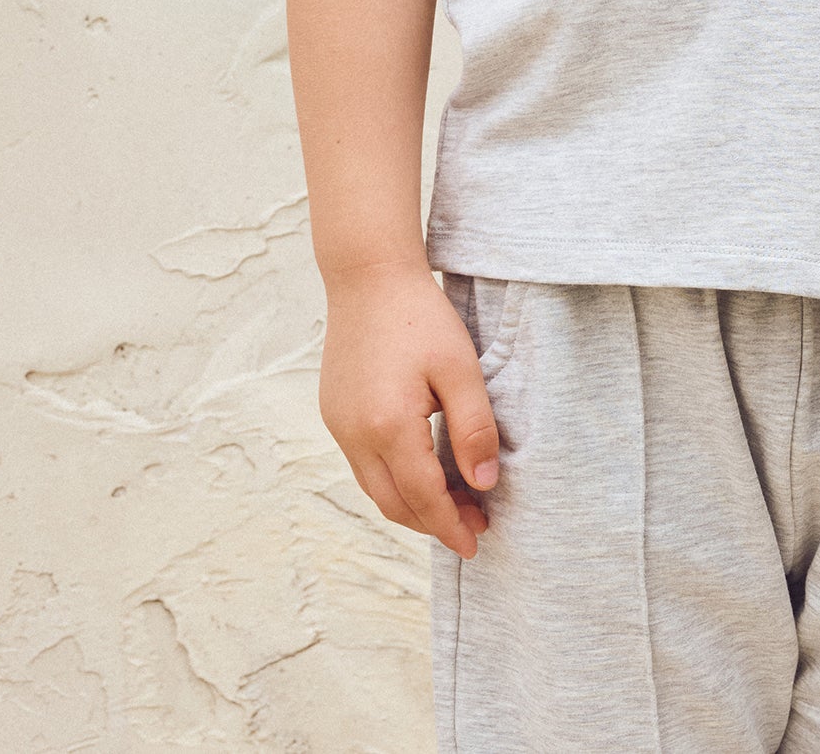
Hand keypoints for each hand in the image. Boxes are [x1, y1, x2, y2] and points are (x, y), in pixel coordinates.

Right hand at [318, 259, 501, 558]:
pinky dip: (393, 480)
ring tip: (453, 501)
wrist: (369, 275)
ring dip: (412, 505)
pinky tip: (421, 469)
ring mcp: (339, 426)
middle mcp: (355, 436)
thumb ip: (474, 429)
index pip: (423, 499)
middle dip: (433, 522)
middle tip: (474, 523)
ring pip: (375, 489)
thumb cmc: (420, 316)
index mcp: (388, 427)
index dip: (450, 527)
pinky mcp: (335, 413)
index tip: (475, 544)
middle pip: (394, 504)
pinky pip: (363, 465)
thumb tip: (485, 484)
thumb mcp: (461, 369)